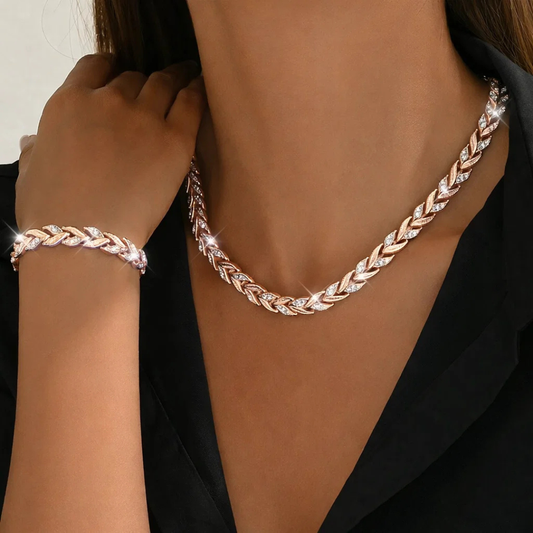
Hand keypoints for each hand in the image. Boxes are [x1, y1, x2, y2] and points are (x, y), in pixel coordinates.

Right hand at [15, 53, 205, 247]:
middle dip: (142, 84)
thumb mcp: (30, 172)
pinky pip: (191, 103)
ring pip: (164, 83)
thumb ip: (35, 149)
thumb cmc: (52, 212)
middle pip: (133, 78)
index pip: (96, 66)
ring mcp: (144, 118)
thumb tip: (33, 142)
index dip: (111, 70)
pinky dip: (196, 91)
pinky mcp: (175, 141)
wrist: (87, 237)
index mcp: (69, 102)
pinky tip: (201, 85)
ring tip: (185, 75)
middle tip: (156, 90)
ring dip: (174, 78)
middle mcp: (107, 101)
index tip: (121, 78)